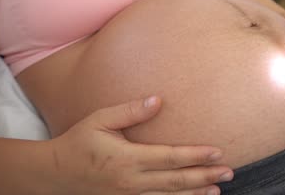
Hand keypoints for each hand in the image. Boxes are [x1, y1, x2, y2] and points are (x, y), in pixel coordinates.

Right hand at [48, 96, 232, 194]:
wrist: (56, 174)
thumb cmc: (79, 142)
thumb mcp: (100, 120)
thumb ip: (130, 111)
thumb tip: (158, 100)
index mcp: (127, 159)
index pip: (170, 157)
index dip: (196, 155)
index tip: (217, 151)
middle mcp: (131, 181)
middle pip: (176, 181)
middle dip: (205, 176)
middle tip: (229, 171)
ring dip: (196, 194)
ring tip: (217, 189)